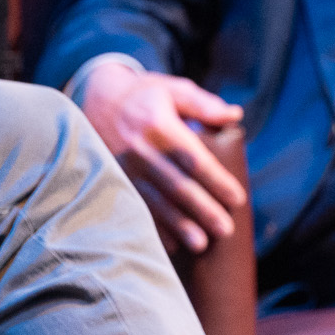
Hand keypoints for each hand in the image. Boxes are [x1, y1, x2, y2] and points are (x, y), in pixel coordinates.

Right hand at [79, 60, 246, 252]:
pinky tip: (171, 243)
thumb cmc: (144, 95)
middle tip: (225, 230)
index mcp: (160, 124)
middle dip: (202, 210)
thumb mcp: (173, 89)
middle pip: (176, 185)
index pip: (193, 158)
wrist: (96, 99)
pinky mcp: (112, 179)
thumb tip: (235, 115)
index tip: (237, 198)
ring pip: (155, 202)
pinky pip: (134, 207)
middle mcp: (140, 148)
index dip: (216, 180)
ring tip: (201, 244)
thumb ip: (204, 104)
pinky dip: (153, 228)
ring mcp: (123, 167)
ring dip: (179, 225)